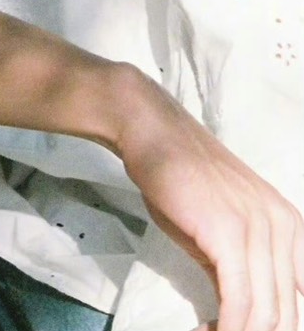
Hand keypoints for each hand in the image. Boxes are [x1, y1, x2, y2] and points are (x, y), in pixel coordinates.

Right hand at [115, 67, 303, 330]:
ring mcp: (260, 229)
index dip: (277, 326)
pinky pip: (239, 304)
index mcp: (291, 227)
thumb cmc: (182, 179)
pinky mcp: (230, 234)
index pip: (302, 297)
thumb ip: (244, 270)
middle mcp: (285, 227)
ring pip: (265, 316)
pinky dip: (224, 330)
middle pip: (286, 314)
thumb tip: (245, 318)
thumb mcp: (225, 229)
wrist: (153, 132)